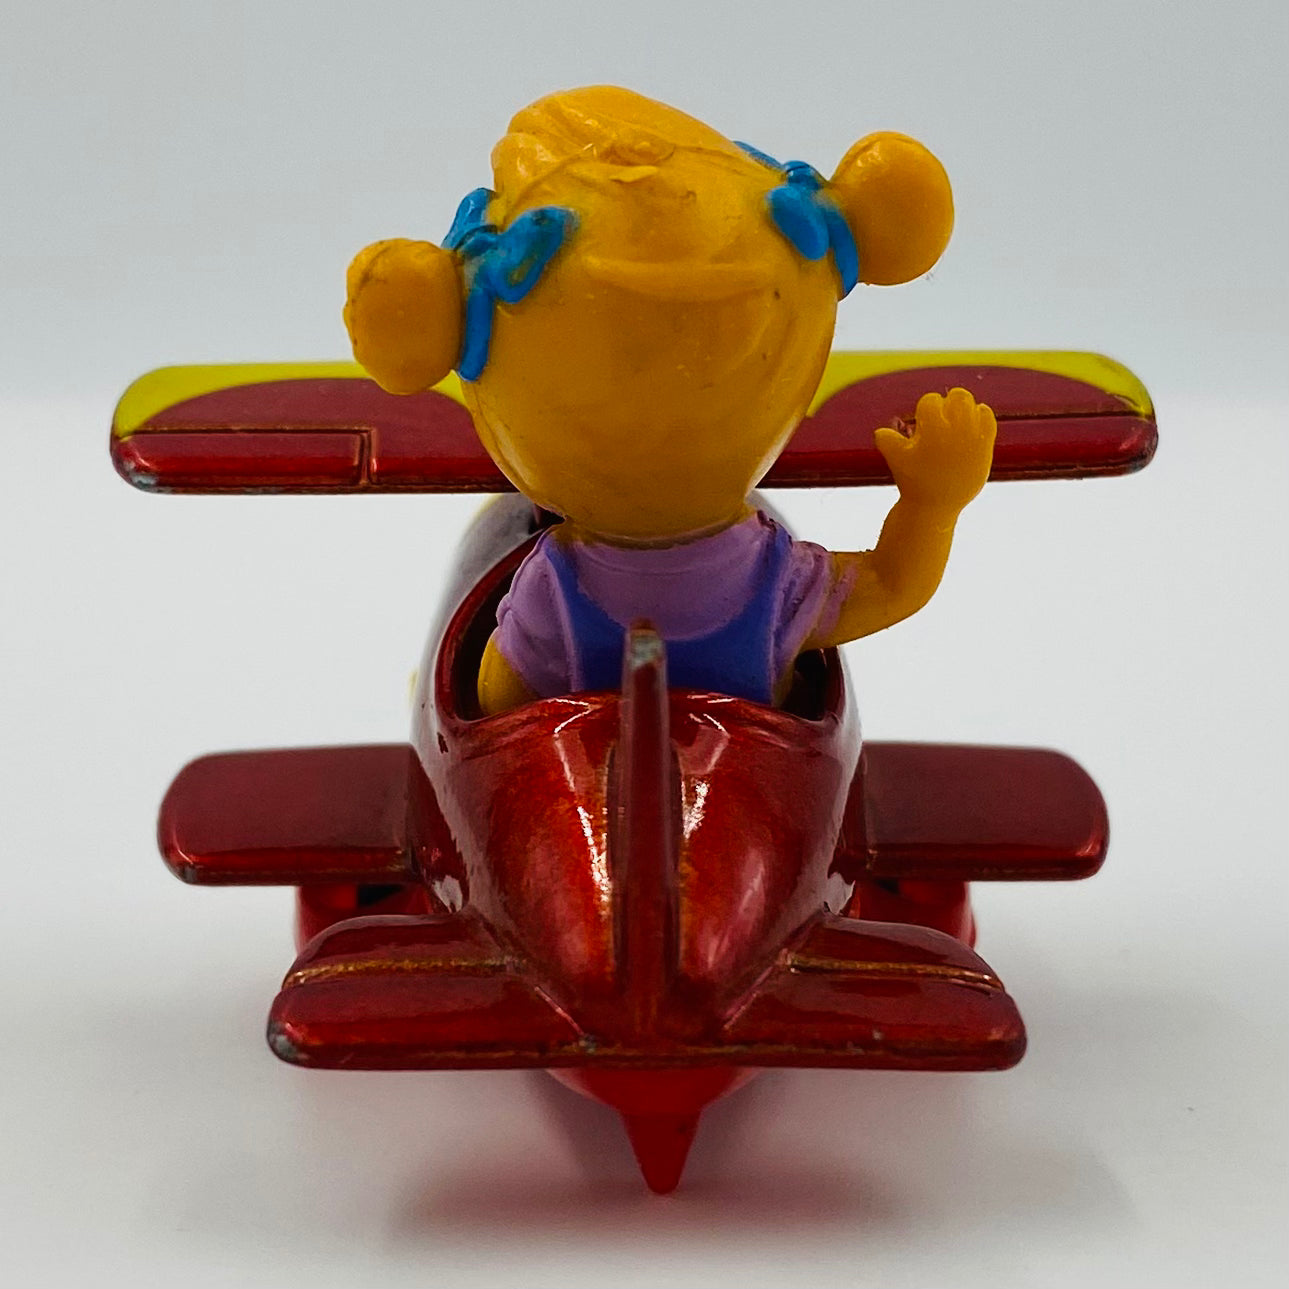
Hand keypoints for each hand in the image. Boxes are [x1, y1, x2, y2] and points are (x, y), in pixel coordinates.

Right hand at [873, 387, 996, 511]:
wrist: (935, 507)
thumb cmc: (913, 482)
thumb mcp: (896, 460)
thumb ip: (887, 441)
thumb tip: (880, 432)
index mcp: (933, 429)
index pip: (931, 401)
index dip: (924, 409)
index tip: (922, 420)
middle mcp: (956, 430)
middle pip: (959, 396)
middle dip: (948, 402)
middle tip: (943, 413)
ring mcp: (972, 438)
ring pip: (974, 406)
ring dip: (963, 409)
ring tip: (955, 420)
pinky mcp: (985, 447)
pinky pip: (988, 420)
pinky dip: (980, 417)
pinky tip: (971, 424)